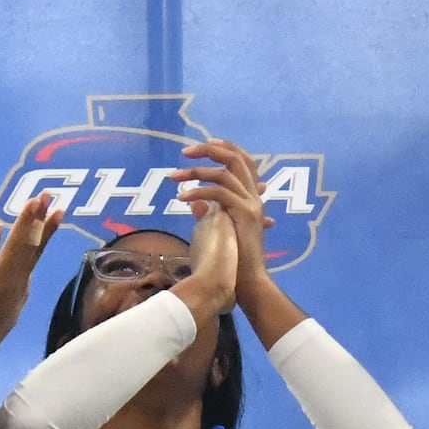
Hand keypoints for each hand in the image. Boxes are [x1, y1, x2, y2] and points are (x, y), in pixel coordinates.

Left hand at [0, 195, 63, 355]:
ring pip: (15, 249)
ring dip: (24, 226)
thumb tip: (28, 274)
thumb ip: (20, 286)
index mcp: (22, 282)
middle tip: (48, 194)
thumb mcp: (12, 304)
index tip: (58, 210)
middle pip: (31, 244)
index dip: (47, 229)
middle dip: (39, 218)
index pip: (37, 250)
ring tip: (32, 203)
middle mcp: (15, 279)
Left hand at [176, 147, 247, 321]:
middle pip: (236, 158)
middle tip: (185, 152)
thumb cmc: (230, 262)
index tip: (201, 146)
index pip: (242, 162)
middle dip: (209, 150)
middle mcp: (254, 197)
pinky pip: (219, 193)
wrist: (246, 283)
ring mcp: (252, 205)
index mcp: (250, 197)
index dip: (224, 148)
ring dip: (196, 172)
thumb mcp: (217, 230)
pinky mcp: (245, 214)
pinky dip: (198, 192)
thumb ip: (208, 213)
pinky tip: (182, 198)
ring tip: (174, 177)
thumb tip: (193, 202)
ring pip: (225, 173)